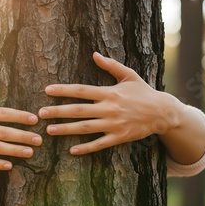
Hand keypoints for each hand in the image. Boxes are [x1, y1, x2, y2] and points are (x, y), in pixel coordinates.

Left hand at [38, 52, 179, 154]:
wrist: (163, 112)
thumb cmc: (143, 92)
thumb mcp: (129, 75)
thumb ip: (110, 65)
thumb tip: (94, 54)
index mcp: (109, 92)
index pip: (81, 90)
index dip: (63, 90)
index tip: (47, 90)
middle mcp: (109, 108)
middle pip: (78, 110)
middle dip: (58, 112)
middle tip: (41, 114)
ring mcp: (113, 124)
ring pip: (85, 128)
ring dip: (66, 130)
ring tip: (49, 131)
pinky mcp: (119, 137)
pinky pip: (99, 144)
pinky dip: (86, 148)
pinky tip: (72, 150)